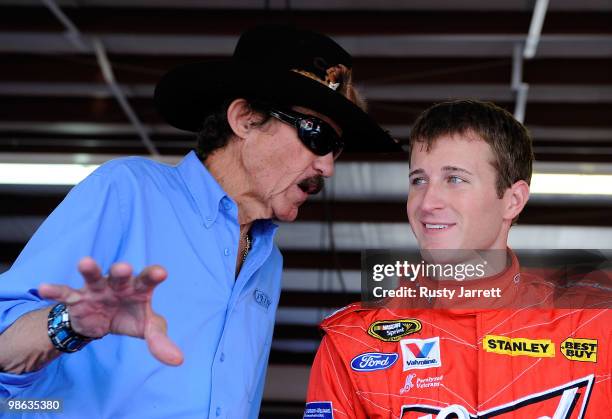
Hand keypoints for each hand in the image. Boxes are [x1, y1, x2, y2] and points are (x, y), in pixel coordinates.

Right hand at [38, 257, 183, 365]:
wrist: (103, 323)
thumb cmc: (131, 317)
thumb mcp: (146, 328)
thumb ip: (160, 340)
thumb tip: (178, 360)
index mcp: (139, 288)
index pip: (148, 279)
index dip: (154, 275)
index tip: (161, 273)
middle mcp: (119, 284)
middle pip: (121, 276)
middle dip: (121, 271)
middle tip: (123, 268)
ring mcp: (97, 289)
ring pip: (93, 277)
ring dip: (90, 270)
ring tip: (84, 262)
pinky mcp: (77, 299)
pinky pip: (65, 293)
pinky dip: (55, 290)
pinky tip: (44, 288)